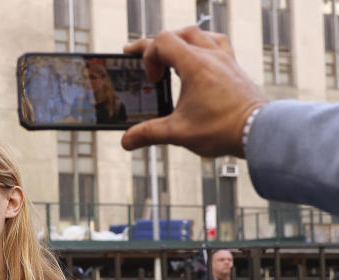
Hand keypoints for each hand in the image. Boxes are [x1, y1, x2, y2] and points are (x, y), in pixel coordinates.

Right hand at [120, 26, 266, 157]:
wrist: (258, 131)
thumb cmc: (223, 129)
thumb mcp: (178, 133)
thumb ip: (149, 133)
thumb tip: (127, 140)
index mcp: (195, 65)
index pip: (162, 41)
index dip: (148, 56)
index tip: (152, 79)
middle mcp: (211, 56)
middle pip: (178, 33)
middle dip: (157, 45)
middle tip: (141, 56)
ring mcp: (225, 59)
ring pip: (198, 34)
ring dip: (179, 41)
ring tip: (169, 55)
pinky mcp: (233, 67)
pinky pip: (216, 43)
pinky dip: (201, 45)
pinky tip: (198, 58)